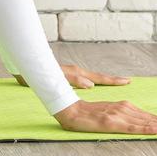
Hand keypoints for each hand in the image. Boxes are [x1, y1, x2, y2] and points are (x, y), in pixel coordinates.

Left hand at [12, 64, 129, 89]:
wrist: (28, 68)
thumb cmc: (42, 73)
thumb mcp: (58, 77)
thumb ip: (74, 80)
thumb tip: (91, 85)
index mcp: (78, 73)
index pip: (100, 78)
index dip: (114, 81)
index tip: (128, 81)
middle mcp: (78, 73)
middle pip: (99, 77)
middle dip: (112, 80)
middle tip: (127, 81)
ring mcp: (73, 74)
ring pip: (92, 78)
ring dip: (103, 81)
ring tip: (114, 83)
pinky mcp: (66, 77)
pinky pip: (84, 80)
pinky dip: (92, 83)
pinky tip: (91, 87)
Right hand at [52, 99, 156, 135]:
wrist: (68, 110)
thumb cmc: (87, 113)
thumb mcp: (108, 113)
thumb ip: (122, 116)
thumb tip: (137, 120)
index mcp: (125, 107)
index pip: (150, 116)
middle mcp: (124, 109)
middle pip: (152, 118)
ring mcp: (118, 116)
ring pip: (145, 122)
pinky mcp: (111, 123)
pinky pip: (131, 127)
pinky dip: (145, 128)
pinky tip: (156, 129)